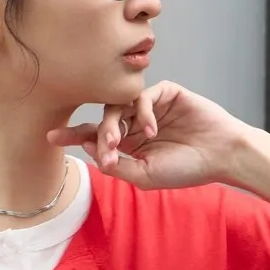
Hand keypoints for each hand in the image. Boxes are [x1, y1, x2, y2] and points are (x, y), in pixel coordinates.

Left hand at [47, 80, 250, 191]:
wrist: (219, 156)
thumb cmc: (185, 170)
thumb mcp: (145, 176)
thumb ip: (117, 166)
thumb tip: (89, 149)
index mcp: (130, 146)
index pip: (95, 138)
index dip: (73, 136)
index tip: (50, 137)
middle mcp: (135, 124)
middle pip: (103, 121)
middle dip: (98, 135)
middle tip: (105, 148)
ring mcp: (149, 107)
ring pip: (118, 107)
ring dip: (114, 125)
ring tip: (120, 142)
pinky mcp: (165, 92)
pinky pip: (142, 96)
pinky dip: (142, 112)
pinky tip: (152, 129)